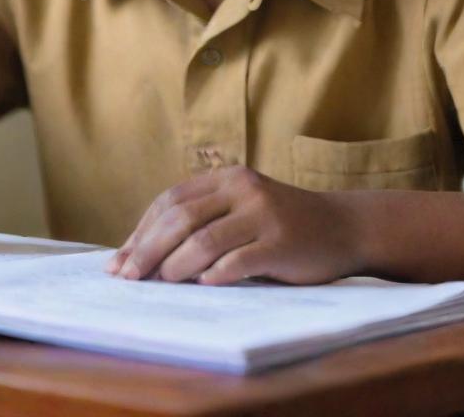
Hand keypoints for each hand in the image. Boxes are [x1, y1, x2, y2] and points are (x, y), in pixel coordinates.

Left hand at [106, 165, 365, 285]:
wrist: (343, 226)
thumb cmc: (283, 224)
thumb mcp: (242, 209)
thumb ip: (205, 222)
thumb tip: (147, 257)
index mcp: (227, 178)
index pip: (171, 200)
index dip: (142, 230)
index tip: (119, 260)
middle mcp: (243, 188)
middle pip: (181, 218)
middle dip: (148, 250)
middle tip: (127, 278)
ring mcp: (263, 213)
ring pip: (204, 240)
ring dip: (175, 265)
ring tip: (159, 284)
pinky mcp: (281, 241)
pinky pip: (238, 261)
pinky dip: (215, 275)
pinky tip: (202, 285)